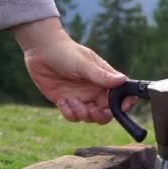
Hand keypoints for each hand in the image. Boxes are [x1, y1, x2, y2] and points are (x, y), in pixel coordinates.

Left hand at [13, 17, 134, 123]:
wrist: (41, 51)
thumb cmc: (66, 53)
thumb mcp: (84, 64)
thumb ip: (102, 75)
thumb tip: (123, 80)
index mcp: (105, 80)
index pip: (122, 95)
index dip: (126, 103)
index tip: (122, 107)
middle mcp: (96, 91)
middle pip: (107, 112)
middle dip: (101, 116)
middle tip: (92, 110)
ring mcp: (82, 98)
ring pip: (90, 117)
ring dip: (82, 113)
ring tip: (71, 100)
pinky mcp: (67, 103)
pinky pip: (73, 117)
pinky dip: (69, 112)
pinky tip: (62, 100)